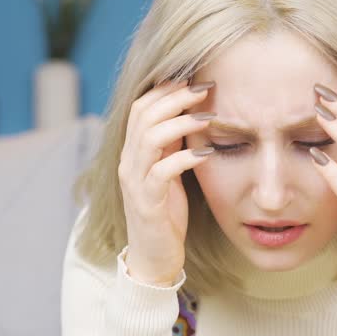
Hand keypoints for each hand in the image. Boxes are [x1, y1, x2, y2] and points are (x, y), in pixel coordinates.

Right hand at [118, 79, 217, 286]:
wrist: (154, 257)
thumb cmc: (166, 212)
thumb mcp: (170, 170)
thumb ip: (173, 144)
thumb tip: (190, 110)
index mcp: (133, 152)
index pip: (141, 107)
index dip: (165, 89)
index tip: (194, 78)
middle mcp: (128, 162)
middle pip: (142, 115)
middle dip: (174, 97)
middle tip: (204, 88)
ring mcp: (135, 183)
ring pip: (149, 139)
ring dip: (180, 122)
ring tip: (207, 116)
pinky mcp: (147, 204)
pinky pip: (162, 173)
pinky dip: (184, 158)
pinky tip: (206, 153)